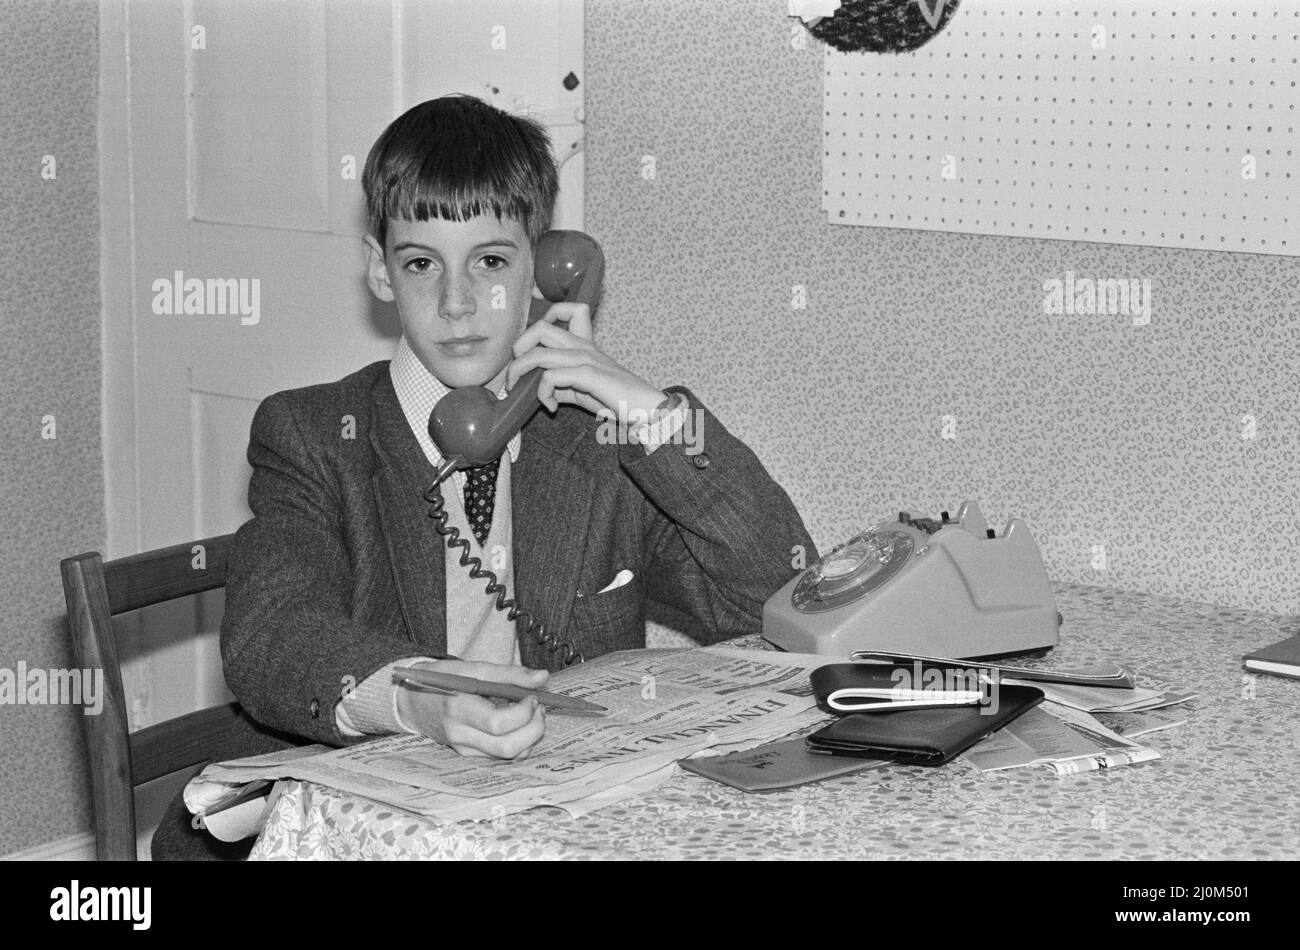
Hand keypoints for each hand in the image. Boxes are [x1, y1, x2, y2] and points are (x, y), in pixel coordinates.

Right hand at [395, 660, 549, 758]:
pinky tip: (518, 725)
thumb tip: (542, 677)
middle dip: (534, 729)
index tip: (532, 696)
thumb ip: (510, 673)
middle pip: (507, 746)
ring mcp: (463, 748)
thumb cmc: (445, 680)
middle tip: (539, 708)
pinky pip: (501, 756)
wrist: (413, 700)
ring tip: (531, 714)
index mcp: (458, 709)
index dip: (523, 712)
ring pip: (508, 755)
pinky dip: (519, 742)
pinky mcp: (467, 754)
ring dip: (530, 737)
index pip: (498, 723)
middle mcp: (459, 734)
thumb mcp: (474, 668)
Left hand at [506, 301, 667, 424]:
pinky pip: (551, 377)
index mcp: (585, 345)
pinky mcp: (589, 375)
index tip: (533, 344)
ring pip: (539, 353)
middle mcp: (584, 347)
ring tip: (519, 389)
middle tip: (516, 372)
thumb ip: (563, 386)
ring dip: (520, 372)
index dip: (545, 318)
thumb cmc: (619, 400)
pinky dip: (542, 394)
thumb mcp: (584, 391)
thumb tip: (541, 391)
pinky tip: (550, 406)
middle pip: (540, 327)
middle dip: (518, 348)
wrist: (647, 410)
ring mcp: (586, 359)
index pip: (569, 309)